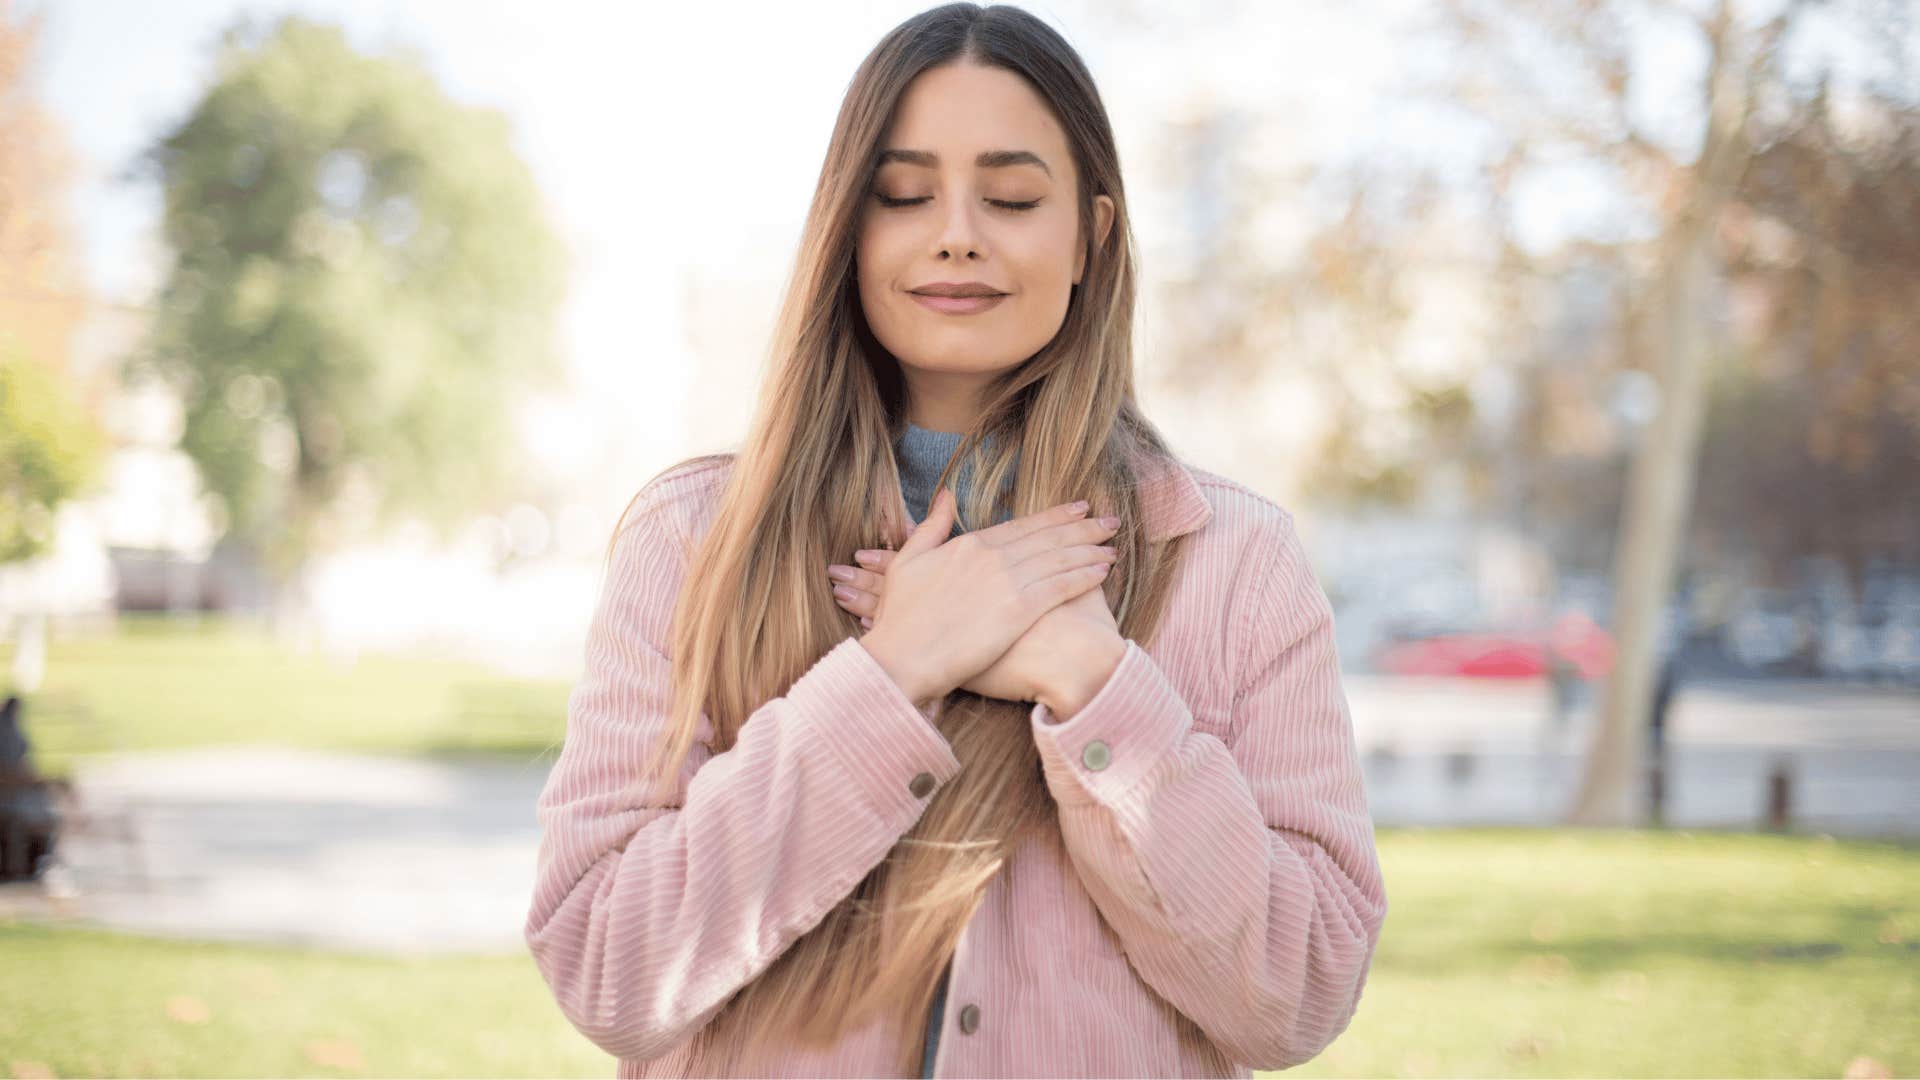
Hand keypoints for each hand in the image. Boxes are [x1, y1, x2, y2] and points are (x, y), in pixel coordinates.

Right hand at [847, 488, 1120, 705]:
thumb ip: (931, 527)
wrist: (901, 658)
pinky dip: (1085, 575)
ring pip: (1060, 559)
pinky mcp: (1019, 611)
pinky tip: (1103, 569)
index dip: (1055, 516)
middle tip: (1110, 521)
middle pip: (1048, 537)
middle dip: (1083, 527)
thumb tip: (946, 495)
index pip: (1022, 526)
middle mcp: (993, 557)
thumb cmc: (899, 618)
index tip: (1078, 508)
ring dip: (1090, 548)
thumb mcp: (907, 562)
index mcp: (969, 544)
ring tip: (1113, 543)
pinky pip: (1061, 587)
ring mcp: (1008, 582)